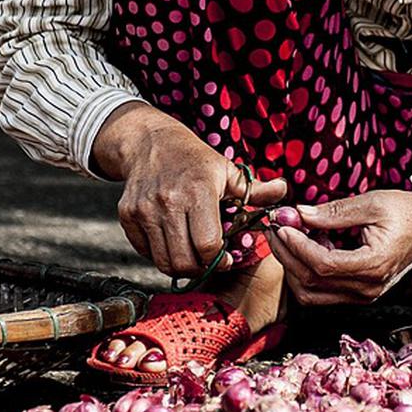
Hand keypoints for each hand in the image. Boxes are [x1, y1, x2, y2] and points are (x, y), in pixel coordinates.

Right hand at [92, 102, 286, 276]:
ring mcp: (144, 210)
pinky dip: (159, 255)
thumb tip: (284, 191)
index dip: (219, 259)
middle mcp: (167, 202)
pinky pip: (144, 252)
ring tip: (193, 255)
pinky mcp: (127, 216)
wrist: (150, 143)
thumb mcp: (228, 171)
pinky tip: (173, 243)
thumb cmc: (195, 160)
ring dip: (181, 265)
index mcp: (198, 191)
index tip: (226, 257)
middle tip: (209, 261)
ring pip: (163, 261)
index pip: (207, 244)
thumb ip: (256, 190)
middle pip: (184, 260)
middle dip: (201, 268)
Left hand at [266, 166, 411, 304]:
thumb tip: (298, 213)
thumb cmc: (406, 211)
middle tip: (276, 228)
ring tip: (293, 235)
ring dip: (294, 266)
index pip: (323, 265)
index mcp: (375, 265)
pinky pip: (323, 293)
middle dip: (287, 255)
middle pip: (312, 283)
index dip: (297, 246)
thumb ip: (334, 212)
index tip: (282, 224)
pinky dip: (308, 272)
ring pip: (312, 294)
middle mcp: (369, 288)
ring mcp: (364, 295)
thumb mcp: (371, 203)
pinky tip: (311, 245)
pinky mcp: (360, 294)